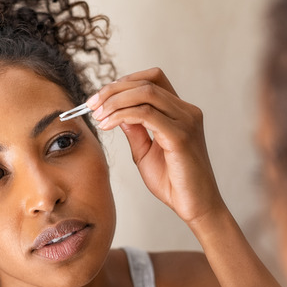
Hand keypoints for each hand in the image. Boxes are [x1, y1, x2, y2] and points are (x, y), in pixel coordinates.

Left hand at [87, 68, 225, 224]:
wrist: (195, 207)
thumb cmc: (174, 183)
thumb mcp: (145, 152)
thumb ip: (135, 130)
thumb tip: (117, 112)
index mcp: (180, 112)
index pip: (152, 79)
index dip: (124, 83)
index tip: (100, 98)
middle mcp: (187, 111)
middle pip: (146, 81)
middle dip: (113, 89)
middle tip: (91, 104)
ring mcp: (186, 121)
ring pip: (146, 92)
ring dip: (115, 100)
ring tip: (98, 115)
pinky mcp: (181, 136)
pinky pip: (146, 114)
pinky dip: (122, 114)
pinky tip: (108, 124)